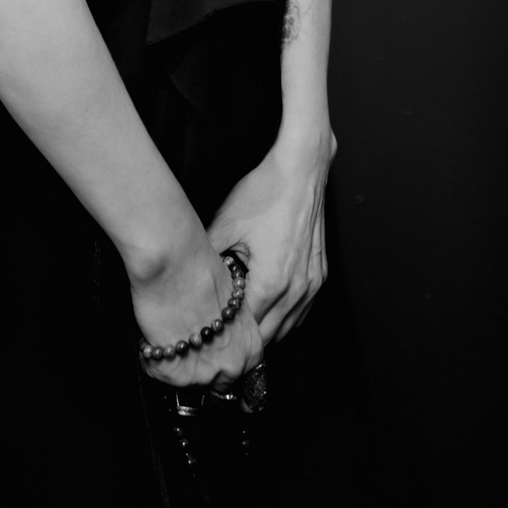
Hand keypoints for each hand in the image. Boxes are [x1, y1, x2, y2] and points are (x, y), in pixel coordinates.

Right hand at [131, 239, 263, 395]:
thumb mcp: (230, 295)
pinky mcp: (176, 374)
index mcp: (252, 344)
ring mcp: (206, 374)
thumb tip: (216, 325)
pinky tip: (154, 330)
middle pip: (213, 379)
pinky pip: (158, 371)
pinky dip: (151, 354)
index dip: (216, 353)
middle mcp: (234, 365)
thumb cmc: (200, 267)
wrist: (174, 260)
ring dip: (174, 356)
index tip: (203, 346)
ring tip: (167, 328)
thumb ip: (230, 321)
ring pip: (186, 379)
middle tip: (182, 333)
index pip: (237, 369)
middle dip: (196, 360)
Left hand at [206, 128, 336, 343]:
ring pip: (289, 326)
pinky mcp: (320, 273)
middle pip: (270, 335)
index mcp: (272, 283)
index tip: (211, 334)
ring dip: (267, 328)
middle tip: (222, 334)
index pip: (248, 330)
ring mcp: (313, 283)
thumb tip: (187, 277)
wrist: (300, 169)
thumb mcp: (225, 224)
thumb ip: (208, 258)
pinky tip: (267, 307)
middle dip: (246, 338)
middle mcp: (297, 290)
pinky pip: (302, 309)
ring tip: (242, 323)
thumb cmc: (264, 193)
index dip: (227, 334)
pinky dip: (286, 315)